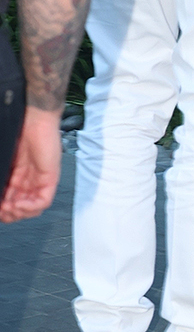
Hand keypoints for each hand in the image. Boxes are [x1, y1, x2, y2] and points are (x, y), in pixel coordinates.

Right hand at [0, 108, 61, 222]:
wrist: (33, 117)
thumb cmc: (18, 131)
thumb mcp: (3, 160)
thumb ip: (0, 177)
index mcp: (17, 176)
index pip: (10, 201)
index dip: (2, 209)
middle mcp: (30, 180)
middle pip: (21, 208)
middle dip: (8, 214)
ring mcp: (41, 179)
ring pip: (32, 208)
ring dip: (17, 213)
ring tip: (6, 208)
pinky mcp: (50, 178)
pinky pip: (43, 201)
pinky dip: (30, 207)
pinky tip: (19, 204)